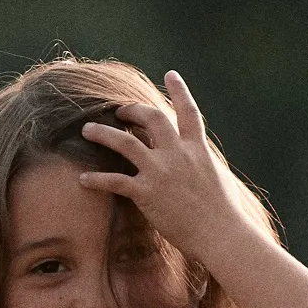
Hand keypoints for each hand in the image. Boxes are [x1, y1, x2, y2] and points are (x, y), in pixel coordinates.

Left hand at [76, 70, 264, 270]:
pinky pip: (115, 182)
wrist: (221, 233)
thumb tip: (199, 161)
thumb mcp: (218, 178)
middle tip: (119, 110)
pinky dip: (97, 180)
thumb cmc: (224, 213)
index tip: (171, 74)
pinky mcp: (147, 193)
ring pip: (125, 143)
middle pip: (152, 118)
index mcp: (198, 148)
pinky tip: (82, 179)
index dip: (179, 90)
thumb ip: (203, 164)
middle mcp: (178, 153)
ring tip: (87, 129)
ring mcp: (161, 172)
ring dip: (103, 134)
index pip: (188, 111)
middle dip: (133, 110)